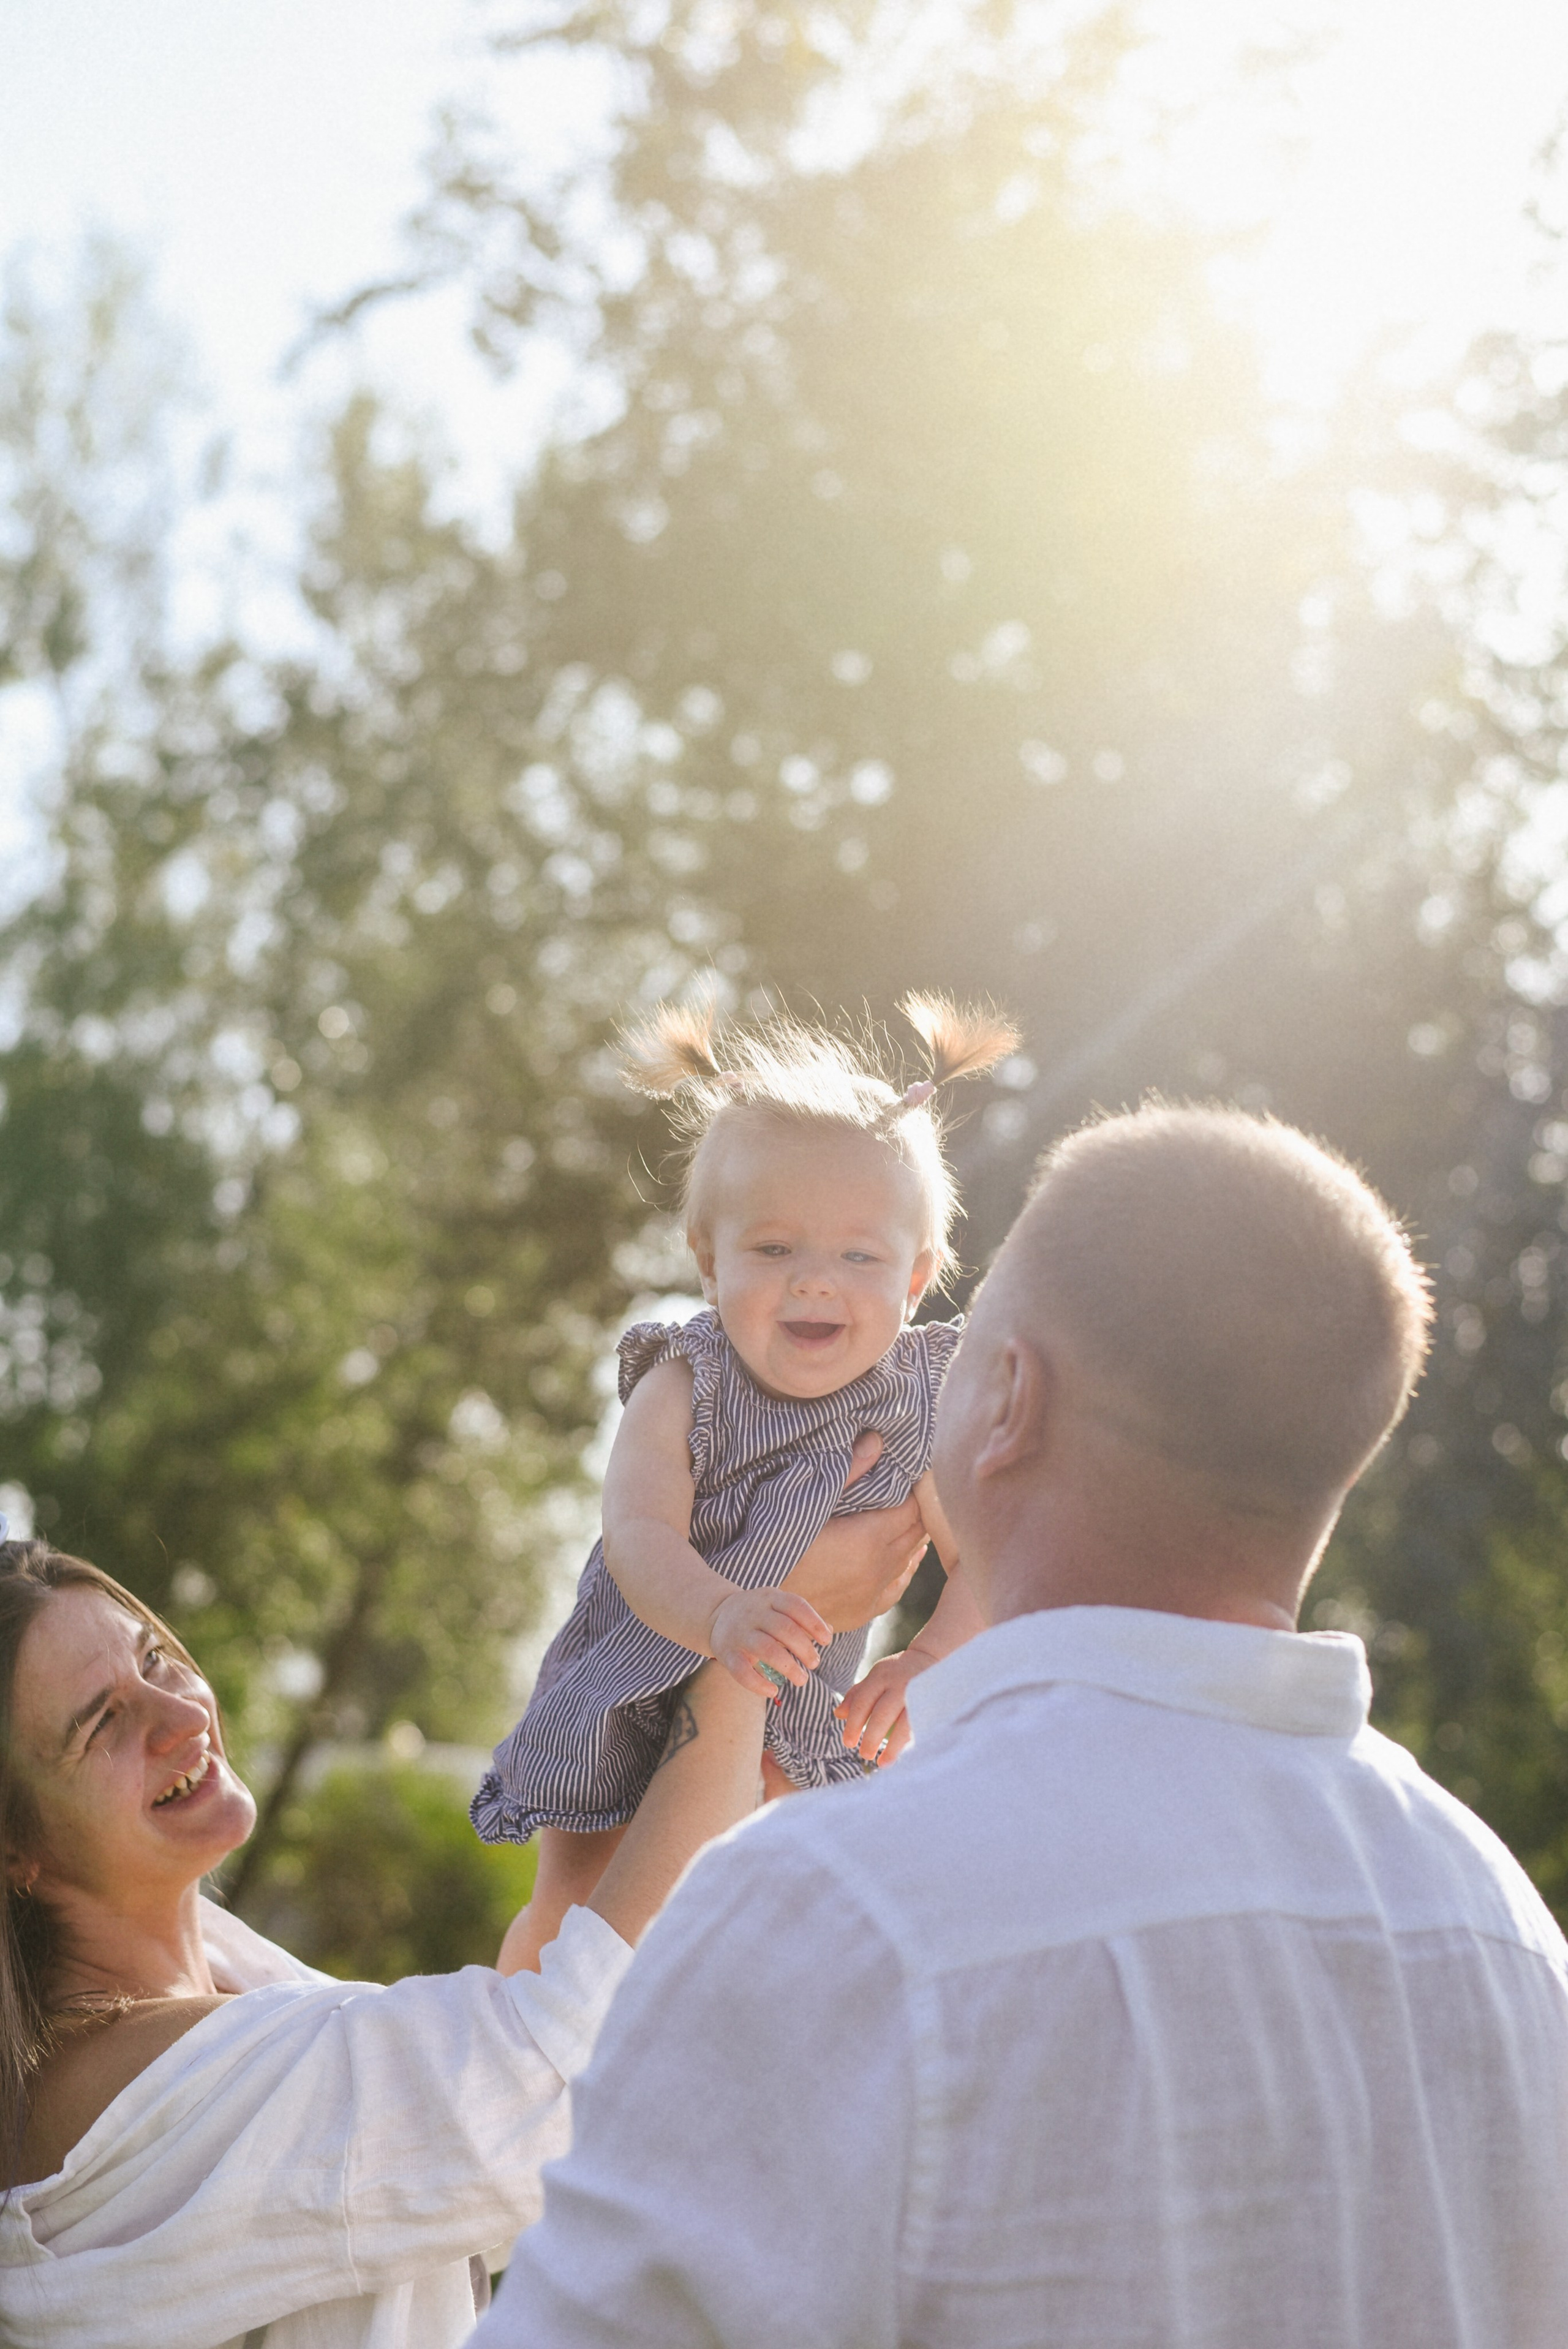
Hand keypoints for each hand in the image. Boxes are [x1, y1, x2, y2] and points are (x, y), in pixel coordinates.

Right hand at [708, 1585, 831, 1699]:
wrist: (716, 1614)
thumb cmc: (759, 1614)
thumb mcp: (777, 1607)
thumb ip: (801, 1618)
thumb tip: (828, 1631)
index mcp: (770, 1597)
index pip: (796, 1606)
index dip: (814, 1623)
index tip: (826, 1641)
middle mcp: (753, 1612)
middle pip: (784, 1629)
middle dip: (805, 1648)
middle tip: (815, 1663)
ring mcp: (739, 1632)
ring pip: (767, 1649)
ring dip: (789, 1667)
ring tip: (802, 1680)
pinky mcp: (726, 1653)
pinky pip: (742, 1671)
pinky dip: (758, 1684)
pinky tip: (773, 1692)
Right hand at [784, 1432, 931, 1631]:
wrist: (765, 1607)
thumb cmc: (779, 1547)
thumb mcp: (809, 1504)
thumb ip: (849, 1472)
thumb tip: (876, 1440)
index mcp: (869, 1538)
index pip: (914, 1507)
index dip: (916, 1488)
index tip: (911, 1474)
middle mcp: (878, 1567)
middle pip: (916, 1532)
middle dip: (919, 1510)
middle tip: (914, 1491)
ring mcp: (873, 1592)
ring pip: (909, 1559)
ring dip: (912, 1537)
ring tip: (912, 1517)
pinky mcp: (864, 1611)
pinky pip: (897, 1585)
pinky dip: (904, 1567)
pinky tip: (906, 1558)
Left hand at [834, 1647, 936, 1768]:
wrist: (932, 1657)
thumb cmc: (898, 1672)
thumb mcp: (877, 1676)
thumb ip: (858, 1694)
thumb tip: (838, 1714)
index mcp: (881, 1676)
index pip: (862, 1702)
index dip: (853, 1724)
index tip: (848, 1743)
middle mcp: (899, 1684)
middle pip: (881, 1715)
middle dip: (871, 1738)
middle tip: (864, 1754)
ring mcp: (919, 1694)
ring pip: (904, 1724)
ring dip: (892, 1747)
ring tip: (882, 1763)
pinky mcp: (933, 1703)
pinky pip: (921, 1726)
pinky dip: (912, 1743)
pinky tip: (906, 1756)